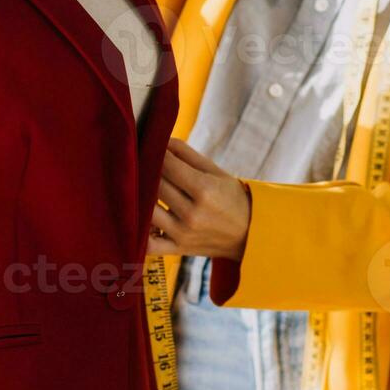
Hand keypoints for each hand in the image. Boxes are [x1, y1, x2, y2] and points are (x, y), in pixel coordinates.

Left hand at [150, 139, 251, 259]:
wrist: (249, 234)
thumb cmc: (231, 198)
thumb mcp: (216, 172)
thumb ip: (186, 154)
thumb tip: (160, 140)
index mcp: (205, 190)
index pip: (167, 165)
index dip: (157, 153)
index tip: (153, 148)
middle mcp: (193, 213)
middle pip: (155, 185)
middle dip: (147, 172)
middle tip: (145, 165)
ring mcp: (183, 234)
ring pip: (147, 211)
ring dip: (142, 197)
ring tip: (143, 188)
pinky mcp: (178, 249)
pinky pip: (148, 244)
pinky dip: (140, 232)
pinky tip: (143, 218)